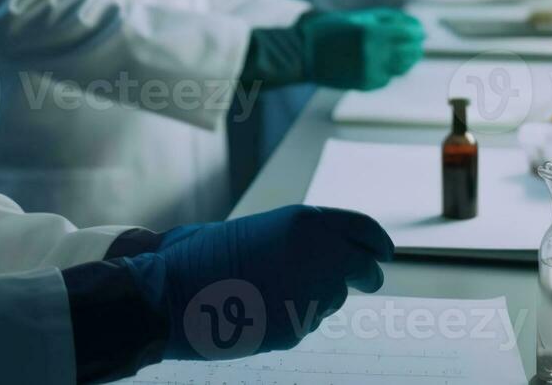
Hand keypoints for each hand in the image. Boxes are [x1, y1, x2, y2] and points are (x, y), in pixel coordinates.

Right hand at [116, 206, 392, 360]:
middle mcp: (317, 256)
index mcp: (305, 222)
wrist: (166, 295)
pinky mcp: (297, 330)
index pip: (364, 230)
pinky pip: (307, 323)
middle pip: (363, 270)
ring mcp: (310, 296)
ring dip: (318, 296)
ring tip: (273, 290)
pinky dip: (293, 318)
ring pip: (333, 300)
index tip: (384, 251)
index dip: (378, 242)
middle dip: (366, 275)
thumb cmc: (197, 256)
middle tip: (368, 279)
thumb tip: (319, 249)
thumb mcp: (252, 230)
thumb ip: (290, 237)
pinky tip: (259, 311)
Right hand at [299, 8, 423, 89]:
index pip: (410, 33)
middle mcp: (373, 53)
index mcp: (372, 32)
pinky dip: (388, 69)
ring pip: (402, 67)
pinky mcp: (366, 84)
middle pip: (410, 52)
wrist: (305, 53)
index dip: (417, 31)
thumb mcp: (360, 17)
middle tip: (414, 41)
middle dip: (415, 46)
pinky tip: (379, 62)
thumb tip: (416, 25)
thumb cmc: (332, 30)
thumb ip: (390, 20)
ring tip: (397, 51)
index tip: (419, 30)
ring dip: (405, 59)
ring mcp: (370, 71)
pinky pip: (388, 77)